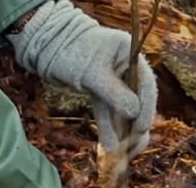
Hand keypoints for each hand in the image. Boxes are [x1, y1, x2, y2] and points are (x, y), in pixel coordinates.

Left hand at [8, 0, 156, 157]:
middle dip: (135, 123)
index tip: (142, 128)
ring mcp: (115, 79)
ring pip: (123, 108)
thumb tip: (135, 113)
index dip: (146, 107)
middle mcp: (126, 66)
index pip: (146, 83)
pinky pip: (109, 111)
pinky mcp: (102, 89)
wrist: (49, 44)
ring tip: (121, 152)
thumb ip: (114, 92)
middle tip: (134, 145)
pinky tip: (110, 145)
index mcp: (130, 53)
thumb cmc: (72, 50)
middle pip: (138, 98)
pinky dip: (109, 127)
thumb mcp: (93, 72)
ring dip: (122, 131)